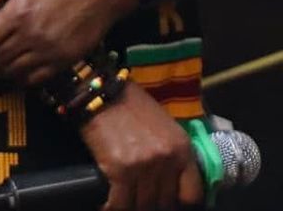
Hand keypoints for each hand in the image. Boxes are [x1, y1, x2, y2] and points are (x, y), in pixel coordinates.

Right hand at [78, 83, 204, 210]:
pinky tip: (107, 206)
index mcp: (182, 149)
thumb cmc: (131, 105)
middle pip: (165, 203)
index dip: (179, 203)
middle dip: (154, 205)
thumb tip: (171, 180)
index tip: (168, 202)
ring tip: (126, 203)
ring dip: (133, 207)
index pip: (191, 194)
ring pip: (143, 205)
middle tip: (143, 202)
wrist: (101, 91)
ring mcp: (143, 166)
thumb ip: (173, 153)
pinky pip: (120, 202)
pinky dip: (112, 207)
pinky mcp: (118, 169)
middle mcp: (166, 160)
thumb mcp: (165, 126)